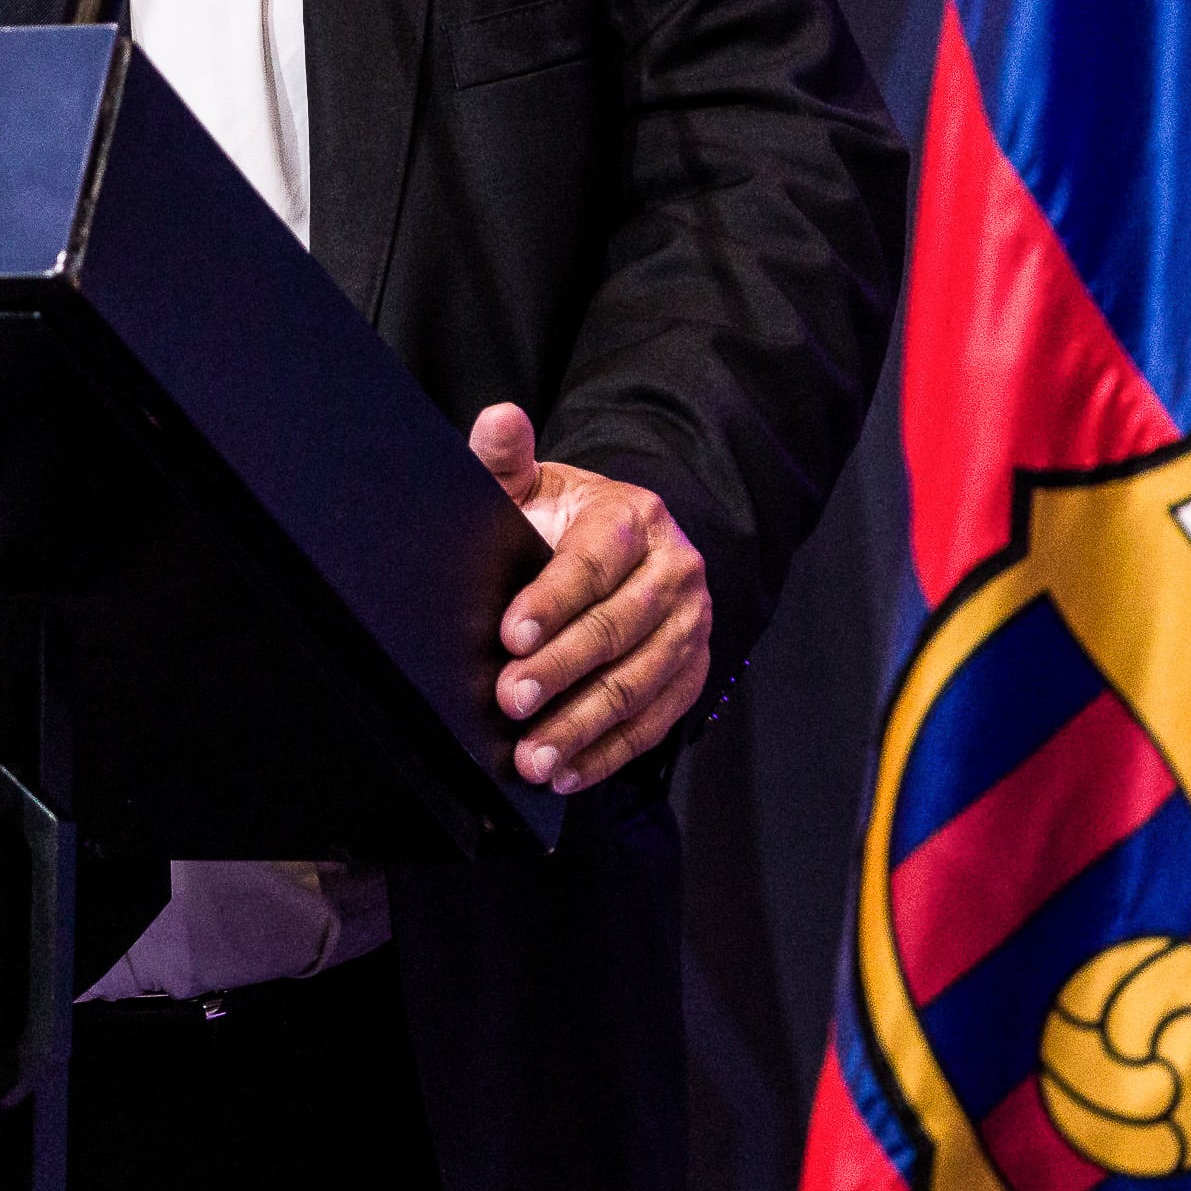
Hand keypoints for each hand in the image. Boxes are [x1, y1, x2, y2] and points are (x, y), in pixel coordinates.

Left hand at [469, 403, 712, 793]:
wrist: (623, 549)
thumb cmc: (562, 521)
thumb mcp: (534, 486)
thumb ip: (505, 458)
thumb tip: (497, 418)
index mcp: (632, 518)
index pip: (593, 562)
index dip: (552, 600)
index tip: (510, 635)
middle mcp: (674, 570)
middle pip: (617, 628)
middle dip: (561, 670)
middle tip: (509, 701)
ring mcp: (691, 625)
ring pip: (639, 682)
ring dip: (584, 725)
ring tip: (534, 757)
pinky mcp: (693, 672)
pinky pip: (656, 719)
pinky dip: (610, 751)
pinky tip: (569, 772)